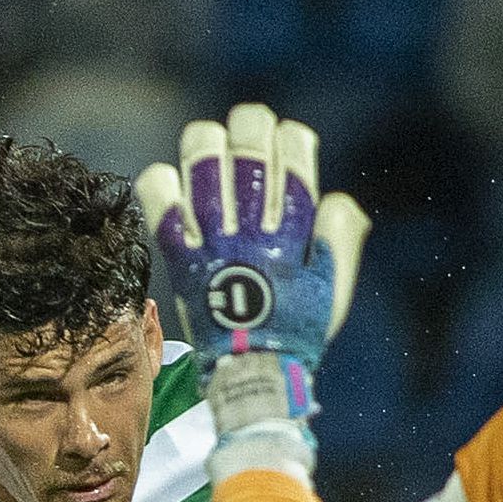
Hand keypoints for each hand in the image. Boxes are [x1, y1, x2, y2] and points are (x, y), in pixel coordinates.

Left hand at [136, 103, 368, 410]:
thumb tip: (337, 198)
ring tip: (209, 145)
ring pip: (204, 163)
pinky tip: (171, 183)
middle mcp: (253, 230)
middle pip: (249, 146)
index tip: (287, 143)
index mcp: (294, 233)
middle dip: (251, 126)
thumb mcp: (334, 288)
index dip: (291, 138)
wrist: (253, 375)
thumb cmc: (297, 332)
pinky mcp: (181, 260)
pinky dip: (161, 185)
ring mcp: (214, 243)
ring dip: (206, 143)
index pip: (295, 155)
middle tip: (248, 132)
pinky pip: (161, 205)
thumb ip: (341, 239)